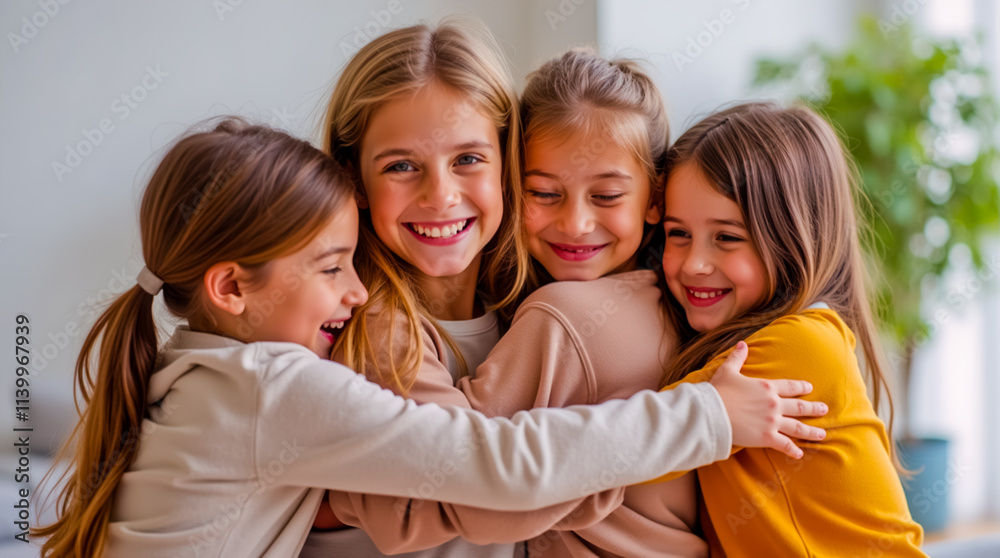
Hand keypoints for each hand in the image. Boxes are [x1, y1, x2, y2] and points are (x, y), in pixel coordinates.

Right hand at [710, 341, 827, 458]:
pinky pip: (784, 444)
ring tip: (822, 434)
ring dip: (811, 431)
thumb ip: (737, 358)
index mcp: (767, 387)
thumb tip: (742, 344)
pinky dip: (793, 450)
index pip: (790, 386)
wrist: (712, 412)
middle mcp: (774, 404)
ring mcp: (772, 421)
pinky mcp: (766, 437)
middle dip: (813, 408)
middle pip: (799, 406)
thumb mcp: (728, 371)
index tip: (810, 388)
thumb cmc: (719, 391)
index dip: (801, 387)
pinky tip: (800, 454)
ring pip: (797, 427)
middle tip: (824, 409)